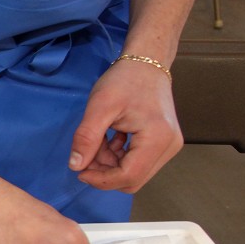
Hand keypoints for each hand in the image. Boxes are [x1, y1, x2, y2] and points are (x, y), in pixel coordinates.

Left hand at [68, 58, 181, 192]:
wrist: (147, 63)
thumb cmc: (124, 80)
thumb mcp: (99, 107)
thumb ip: (87, 138)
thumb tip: (75, 166)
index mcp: (158, 138)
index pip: (129, 176)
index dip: (101, 180)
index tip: (80, 171)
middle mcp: (169, 147)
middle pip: (133, 179)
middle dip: (105, 172)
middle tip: (89, 151)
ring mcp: (169, 146)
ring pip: (134, 173)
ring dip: (111, 164)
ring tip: (100, 140)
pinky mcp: (164, 144)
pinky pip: (139, 163)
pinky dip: (119, 158)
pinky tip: (111, 139)